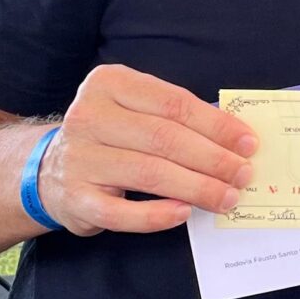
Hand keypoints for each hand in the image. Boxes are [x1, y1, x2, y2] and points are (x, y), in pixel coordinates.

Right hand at [38, 64, 257, 234]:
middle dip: (213, 159)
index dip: (216, 125)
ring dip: (197, 188)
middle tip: (244, 174)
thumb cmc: (112, 136)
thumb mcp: (136, 110)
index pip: (173, 103)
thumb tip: (236, 139)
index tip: (248, 143)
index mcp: (109, 84)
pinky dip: (158, 215)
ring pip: (150, 173)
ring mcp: (80, 158)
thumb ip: (177, 117)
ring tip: (227, 197)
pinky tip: (184, 213)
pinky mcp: (76, 198)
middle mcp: (89, 116)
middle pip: (165, 138)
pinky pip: (123, 212)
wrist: (50, 170)